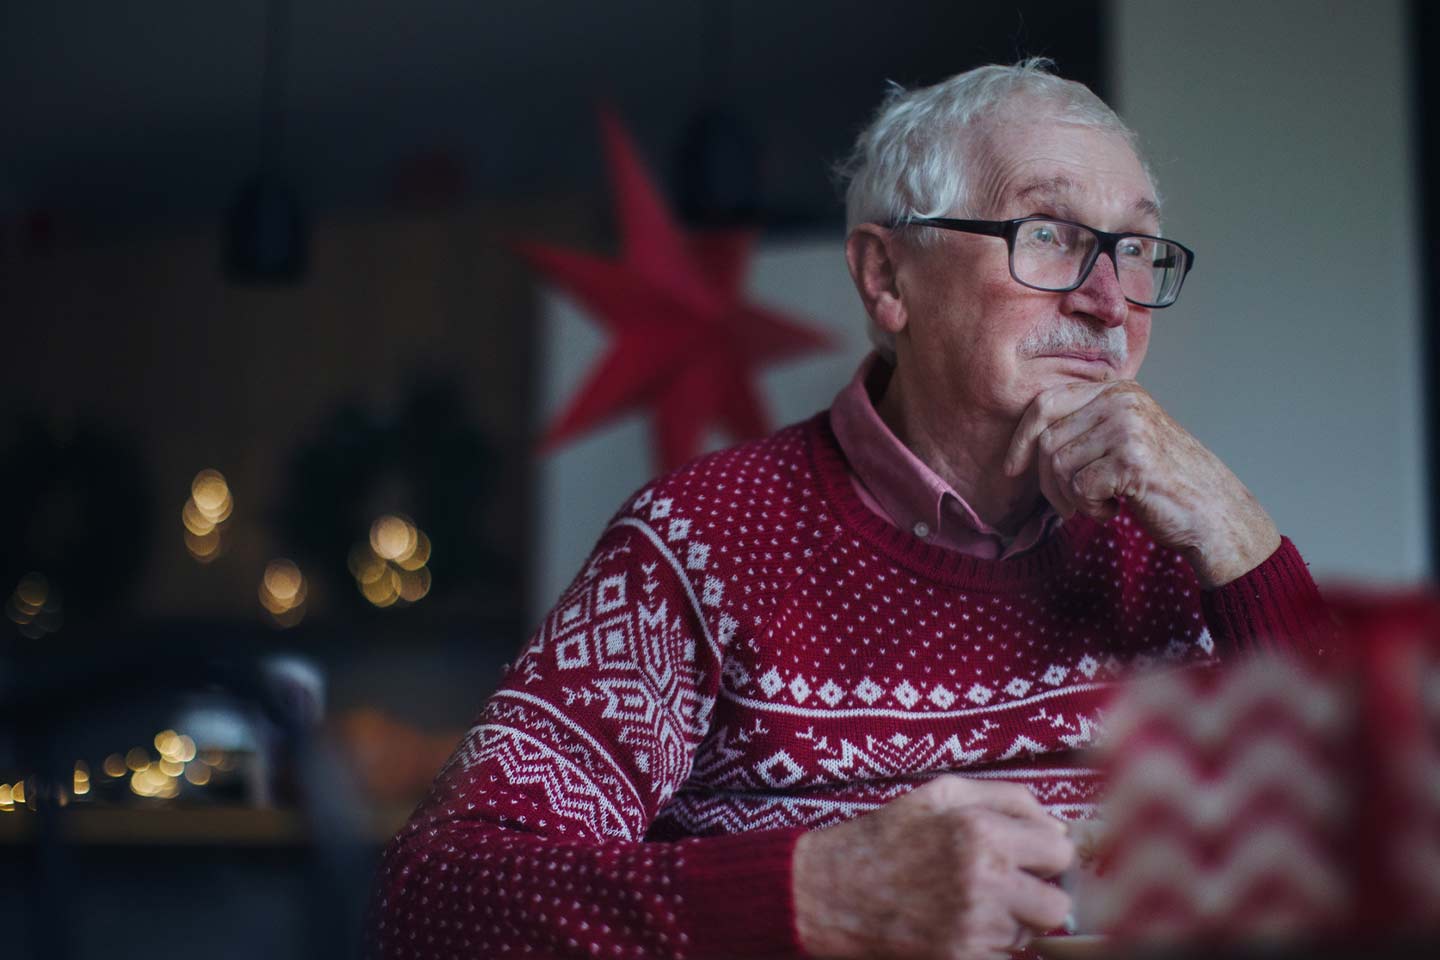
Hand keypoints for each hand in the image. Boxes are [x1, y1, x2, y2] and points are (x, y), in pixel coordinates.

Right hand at [792, 776, 1073, 958]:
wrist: (831, 891)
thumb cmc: (887, 836)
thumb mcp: (940, 794)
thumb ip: (1007, 798)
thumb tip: (1058, 827)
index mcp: (982, 832)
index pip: (1060, 852)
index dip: (1044, 855)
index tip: (1025, 857)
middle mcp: (984, 881)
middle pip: (1056, 906)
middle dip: (1037, 897)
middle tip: (1007, 889)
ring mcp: (973, 928)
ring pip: (1028, 937)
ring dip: (1009, 925)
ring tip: (968, 906)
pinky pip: (1002, 959)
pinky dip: (986, 948)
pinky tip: (955, 927)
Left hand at [1002, 380, 1279, 587]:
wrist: (1210, 511)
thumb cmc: (1158, 480)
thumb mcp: (1119, 439)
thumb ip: (1081, 426)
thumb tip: (1022, 441)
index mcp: (1115, 389)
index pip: (1044, 403)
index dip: (1021, 439)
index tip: (1013, 469)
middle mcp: (1122, 399)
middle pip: (1047, 439)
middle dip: (1047, 480)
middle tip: (1067, 503)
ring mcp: (1129, 426)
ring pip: (1059, 465)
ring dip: (1071, 498)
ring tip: (1099, 503)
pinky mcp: (1133, 459)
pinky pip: (1079, 487)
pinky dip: (1089, 508)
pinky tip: (1114, 509)